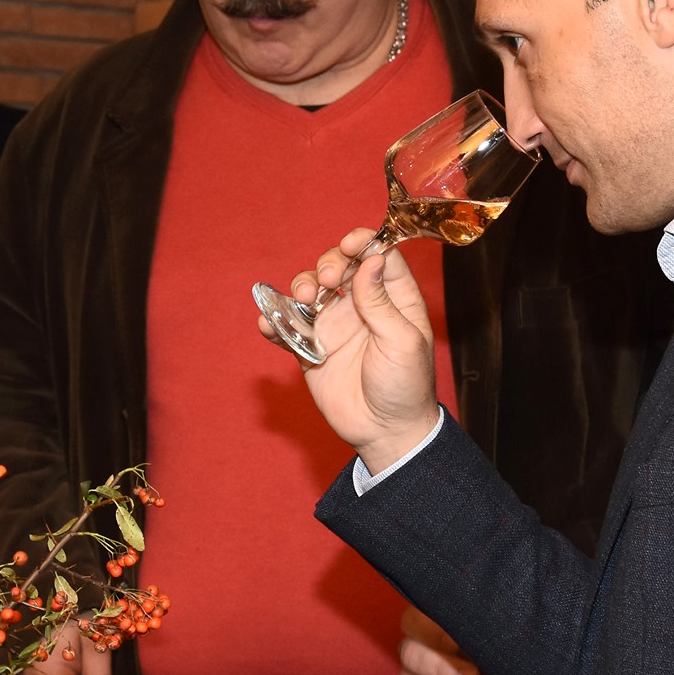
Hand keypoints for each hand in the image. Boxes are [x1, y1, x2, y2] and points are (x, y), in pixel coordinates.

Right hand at [267, 229, 439, 471]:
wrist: (384, 431)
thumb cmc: (405, 386)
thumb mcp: (402, 342)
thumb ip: (382, 302)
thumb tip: (371, 261)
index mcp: (394, 299)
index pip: (379, 256)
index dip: (365, 242)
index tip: (351, 243)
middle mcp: (363, 305)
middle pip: (341, 265)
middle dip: (329, 263)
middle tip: (327, 281)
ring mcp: (335, 324)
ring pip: (311, 289)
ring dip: (301, 286)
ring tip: (302, 301)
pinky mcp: (311, 346)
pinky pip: (287, 326)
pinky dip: (274, 319)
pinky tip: (268, 322)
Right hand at [397, 608, 533, 674]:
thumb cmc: (506, 658)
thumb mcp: (499, 640)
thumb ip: (478, 629)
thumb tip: (465, 623)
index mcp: (434, 622)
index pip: (413, 619)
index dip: (430, 632)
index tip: (456, 644)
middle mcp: (418, 647)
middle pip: (408, 652)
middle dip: (441, 668)